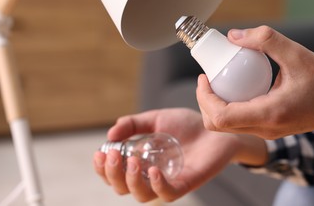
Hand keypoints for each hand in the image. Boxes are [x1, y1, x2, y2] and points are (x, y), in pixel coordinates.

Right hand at [93, 108, 267, 201]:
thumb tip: (110, 135)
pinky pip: (167, 194)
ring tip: (132, 161)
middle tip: (112, 156)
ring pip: (141, 194)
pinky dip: (157, 185)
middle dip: (112, 174)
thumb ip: (132, 124)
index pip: (114, 173)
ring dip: (131, 180)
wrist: (213, 126)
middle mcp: (149, 174)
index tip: (100, 153)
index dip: (102, 168)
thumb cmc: (185, 125)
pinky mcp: (184, 184)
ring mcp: (167, 181)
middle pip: (122, 187)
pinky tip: (153, 171)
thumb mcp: (155, 119)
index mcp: (139, 161)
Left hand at [197, 26, 313, 138]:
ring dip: (215, 104)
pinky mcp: (270, 129)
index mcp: (269, 115)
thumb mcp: (297, 54)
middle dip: (205, 101)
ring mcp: (267, 132)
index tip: (204, 76)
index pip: (220, 117)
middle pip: (217, 124)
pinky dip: (229, 106)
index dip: (204, 97)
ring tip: (219, 80)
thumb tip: (232, 35)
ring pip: (227, 126)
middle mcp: (264, 129)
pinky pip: (240, 122)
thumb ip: (264, 40)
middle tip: (208, 78)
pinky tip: (237, 85)